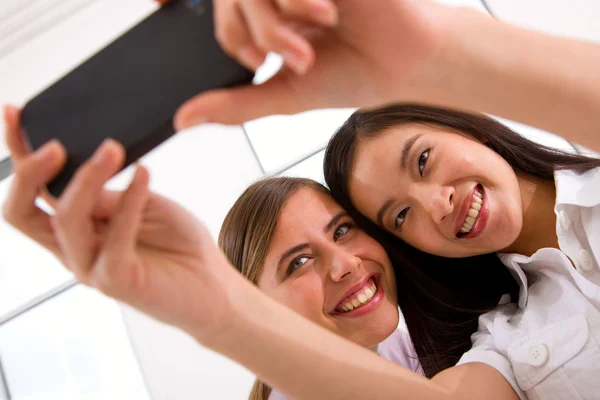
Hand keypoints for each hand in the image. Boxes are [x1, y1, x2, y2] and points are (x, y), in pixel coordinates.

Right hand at [1, 105, 239, 340]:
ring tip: (113, 149)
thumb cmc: (179, 243)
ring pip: (66, 220)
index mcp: (75, 227)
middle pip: (23, 213)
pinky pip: (114, 238)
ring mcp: (91, 267)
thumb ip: (109, 194)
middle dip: (30, 173)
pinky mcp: (116, 281)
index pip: (33, 191)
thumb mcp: (144, 204)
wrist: (212, 284)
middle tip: (57, 145)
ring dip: (88, 178)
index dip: (18, 153)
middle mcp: (73, 248)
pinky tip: (144, 174)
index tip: (14, 113)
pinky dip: (130, 200)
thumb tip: (82, 166)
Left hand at [172, 0, 452, 128]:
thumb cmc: (350, 75)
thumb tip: (182, 120)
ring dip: (272, 22)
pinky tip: (328, 15)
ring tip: (310, 45)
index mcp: (269, 11)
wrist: (405, 63)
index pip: (222, 10)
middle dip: (255, 34)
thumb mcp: (282, 94)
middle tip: (294, 60)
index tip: (259, 65)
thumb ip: (232, 105)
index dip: (231, 38)